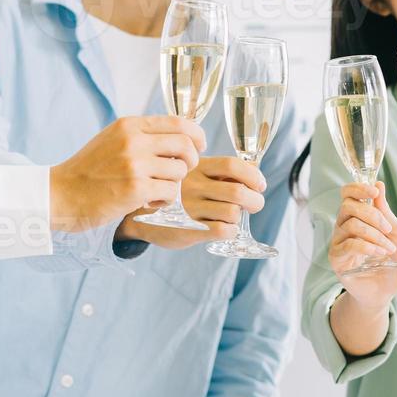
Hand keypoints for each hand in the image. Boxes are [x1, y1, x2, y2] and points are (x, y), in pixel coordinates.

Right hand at [48, 115, 205, 232]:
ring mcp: (134, 164)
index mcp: (129, 125)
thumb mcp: (112, 139)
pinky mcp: (135, 189)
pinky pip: (170, 192)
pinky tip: (149, 202)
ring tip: (156, 189)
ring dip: (174, 184)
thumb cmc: (88, 170)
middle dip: (191, 160)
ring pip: (180, 171)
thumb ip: (141, 135)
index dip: (196, 135)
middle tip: (182, 171)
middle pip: (186, 145)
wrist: (60, 194)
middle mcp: (133, 140)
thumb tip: (180, 134)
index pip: (179, 122)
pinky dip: (164, 200)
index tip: (199, 147)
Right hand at [117, 156, 267, 249]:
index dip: (253, 175)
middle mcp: (194, 186)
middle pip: (237, 191)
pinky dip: (231, 231)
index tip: (260, 184)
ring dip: (239, 216)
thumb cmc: (173, 194)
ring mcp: (190, 209)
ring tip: (232, 217)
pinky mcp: (187, 229)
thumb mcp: (189, 173)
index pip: (232, 166)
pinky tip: (225, 229)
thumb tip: (254, 172)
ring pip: (232, 212)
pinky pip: (222, 231)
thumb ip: (216, 172)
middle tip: (256, 204)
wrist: (136, 216)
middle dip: (255, 200)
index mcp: (197, 168)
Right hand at [330, 181, 396, 309]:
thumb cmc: (389, 260)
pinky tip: (379, 253)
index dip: (358, 188)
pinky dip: (368, 246)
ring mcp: (338, 241)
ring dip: (375, 235)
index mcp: (356, 216)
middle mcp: (343, 226)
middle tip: (388, 229)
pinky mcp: (336, 258)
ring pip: (351, 224)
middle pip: (348, 206)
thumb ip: (385, 211)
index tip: (375, 192)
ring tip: (388, 248)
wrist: (384, 290)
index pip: (347, 193)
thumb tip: (378, 184)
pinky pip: (349, 244)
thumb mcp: (394, 233)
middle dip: (373, 214)